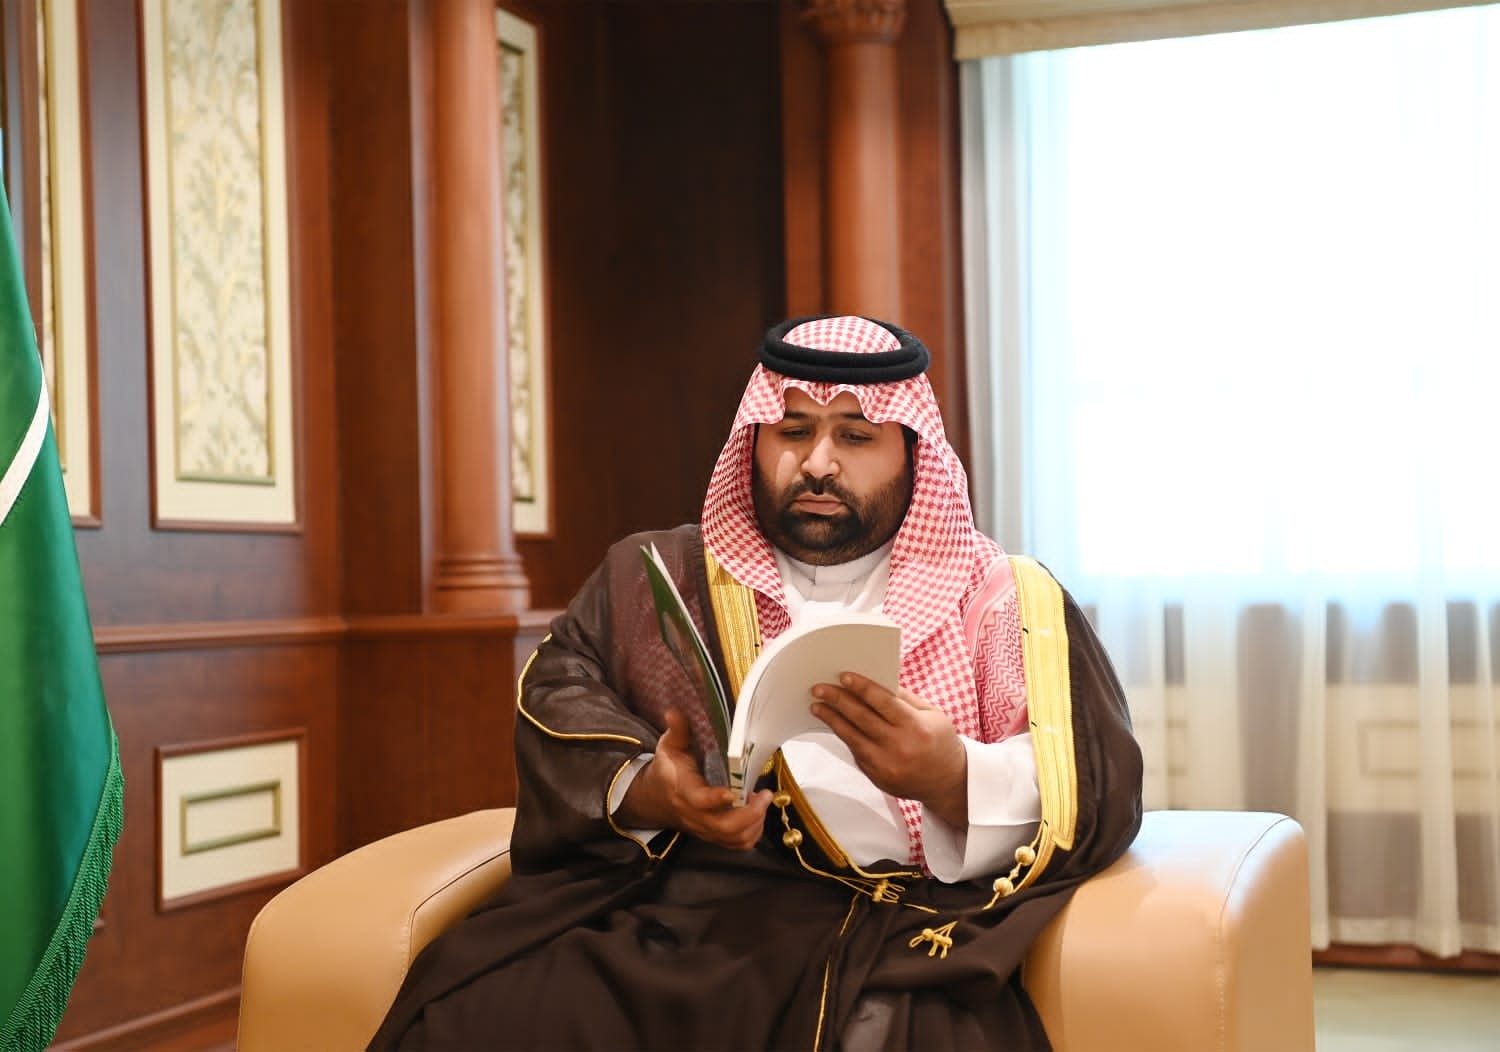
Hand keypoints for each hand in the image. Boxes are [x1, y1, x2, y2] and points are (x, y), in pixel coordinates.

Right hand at [618, 708, 771, 850]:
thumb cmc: (668, 770)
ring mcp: (706, 828)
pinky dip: (753, 831)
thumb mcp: (670, 747)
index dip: (716, 799)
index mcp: (684, 791)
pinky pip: (738, 843)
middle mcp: (695, 815)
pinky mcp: (715, 835)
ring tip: (762, 801)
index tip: (733, 792)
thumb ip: (678, 730)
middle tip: (763, 795)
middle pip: (724, 827)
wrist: (658, 798)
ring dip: (755, 823)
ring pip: (735, 839)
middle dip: (750, 814)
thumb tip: (675, 711)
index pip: (699, 801)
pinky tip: (757, 812)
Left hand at [810, 671, 968, 826]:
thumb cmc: (941, 742)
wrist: (948, 782)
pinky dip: (845, 737)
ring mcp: (886, 765)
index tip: (844, 676)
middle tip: (819, 688)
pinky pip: (856, 753)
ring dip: (832, 720)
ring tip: (817, 707)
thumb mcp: (932, 714)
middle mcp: (900, 747)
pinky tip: (834, 725)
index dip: (862, 688)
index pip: (883, 702)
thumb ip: (905, 698)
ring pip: (851, 738)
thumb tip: (875, 681)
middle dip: (838, 700)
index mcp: (916, 727)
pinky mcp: (877, 777)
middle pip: (861, 718)